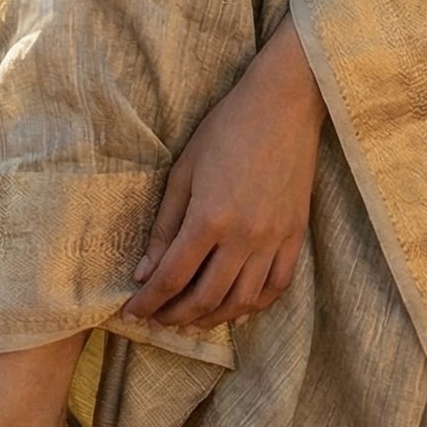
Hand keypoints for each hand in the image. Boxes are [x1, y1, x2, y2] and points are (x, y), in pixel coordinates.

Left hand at [123, 17, 324, 332]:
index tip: (131, 313)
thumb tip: (144, 273)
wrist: (284, 106)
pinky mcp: (295, 236)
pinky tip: (236, 309)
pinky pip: (276, 286)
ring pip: (242, 301)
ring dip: (212, 318)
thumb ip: (165, 227)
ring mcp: (274, 240)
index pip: (172, 277)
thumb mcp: (184, 171)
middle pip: (205, 297)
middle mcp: (244, 238)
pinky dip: (255, 306)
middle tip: (157, 320)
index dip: (148, 302)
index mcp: (209, 219)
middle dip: (175, 316)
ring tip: (191, 321)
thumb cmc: (227, 129)